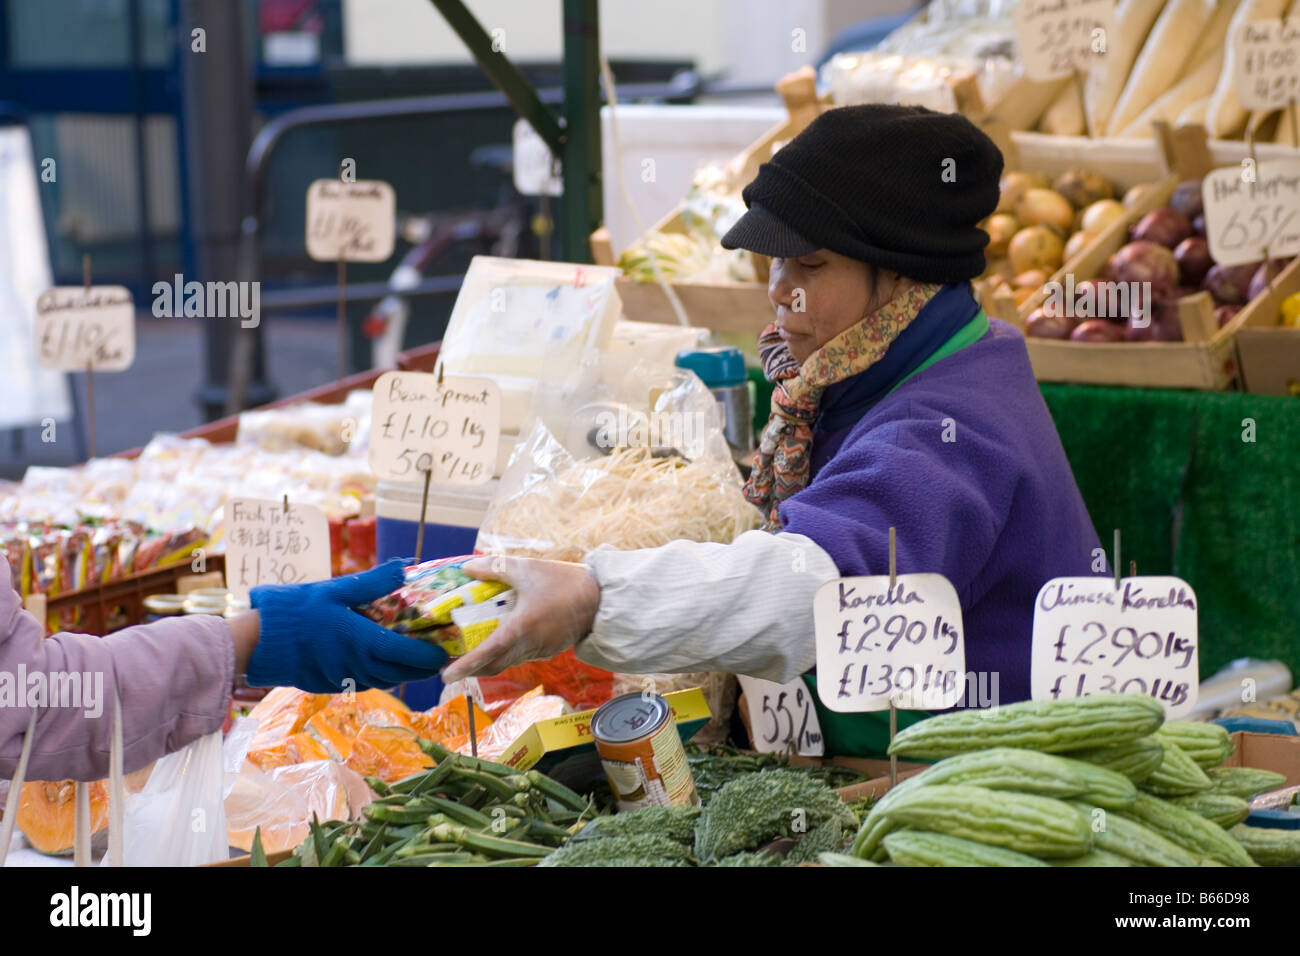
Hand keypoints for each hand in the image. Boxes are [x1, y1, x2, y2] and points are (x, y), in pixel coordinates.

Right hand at [246, 559, 447, 692]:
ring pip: (382, 680)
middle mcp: (357, 666)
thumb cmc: (295, 610)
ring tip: (410, 658)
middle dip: (421, 668)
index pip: (408, 656)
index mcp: (363, 642)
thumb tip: (404, 567)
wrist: (256, 641)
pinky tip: (374, 660)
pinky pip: (361, 682)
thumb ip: (373, 582)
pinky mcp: (328, 684)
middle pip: (400, 674)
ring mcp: (342, 679)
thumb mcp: (335, 589)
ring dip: (399, 672)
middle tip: (435, 656)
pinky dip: (376, 674)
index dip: (430, 657)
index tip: (444, 652)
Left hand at [440, 555, 600, 682]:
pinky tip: (501, 640)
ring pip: (509, 661)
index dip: (465, 665)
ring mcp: (541, 650)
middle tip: (450, 665)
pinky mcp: (550, 650)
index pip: (488, 653)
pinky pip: (522, 656)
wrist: (602, 597)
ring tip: (469, 652)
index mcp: (521, 628)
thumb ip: (495, 568)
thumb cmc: (563, 581)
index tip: (446, 673)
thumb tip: (467, 569)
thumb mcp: (527, 569)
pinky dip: (506, 654)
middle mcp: (530, 645)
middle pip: (494, 665)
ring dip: (489, 661)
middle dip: (471, 669)